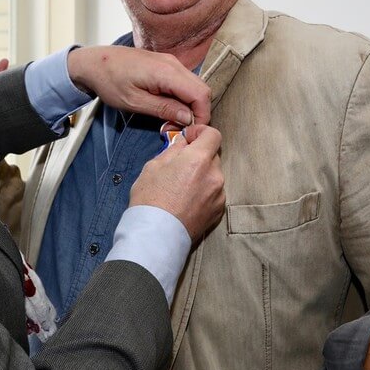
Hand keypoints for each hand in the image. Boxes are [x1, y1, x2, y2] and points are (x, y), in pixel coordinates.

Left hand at [67, 46, 210, 125]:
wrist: (94, 62)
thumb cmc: (110, 82)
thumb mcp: (135, 102)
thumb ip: (164, 109)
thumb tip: (188, 118)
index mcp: (167, 72)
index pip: (201, 94)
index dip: (202, 115)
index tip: (191, 132)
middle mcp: (174, 63)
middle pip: (202, 89)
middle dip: (198, 112)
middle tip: (182, 129)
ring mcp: (171, 62)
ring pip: (195, 86)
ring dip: (191, 106)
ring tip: (174, 121)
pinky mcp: (167, 64)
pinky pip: (185, 82)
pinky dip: (184, 97)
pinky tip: (170, 108)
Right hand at [130, 124, 224, 240]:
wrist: (156, 235)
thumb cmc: (150, 200)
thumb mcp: (153, 166)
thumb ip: (173, 149)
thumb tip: (183, 142)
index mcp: (199, 160)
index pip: (213, 134)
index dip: (200, 133)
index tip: (188, 139)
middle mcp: (215, 175)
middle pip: (212, 155)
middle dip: (198, 156)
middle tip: (179, 165)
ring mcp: (219, 194)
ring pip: (213, 175)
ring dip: (201, 175)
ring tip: (181, 187)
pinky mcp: (218, 210)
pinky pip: (214, 192)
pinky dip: (204, 191)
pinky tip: (187, 200)